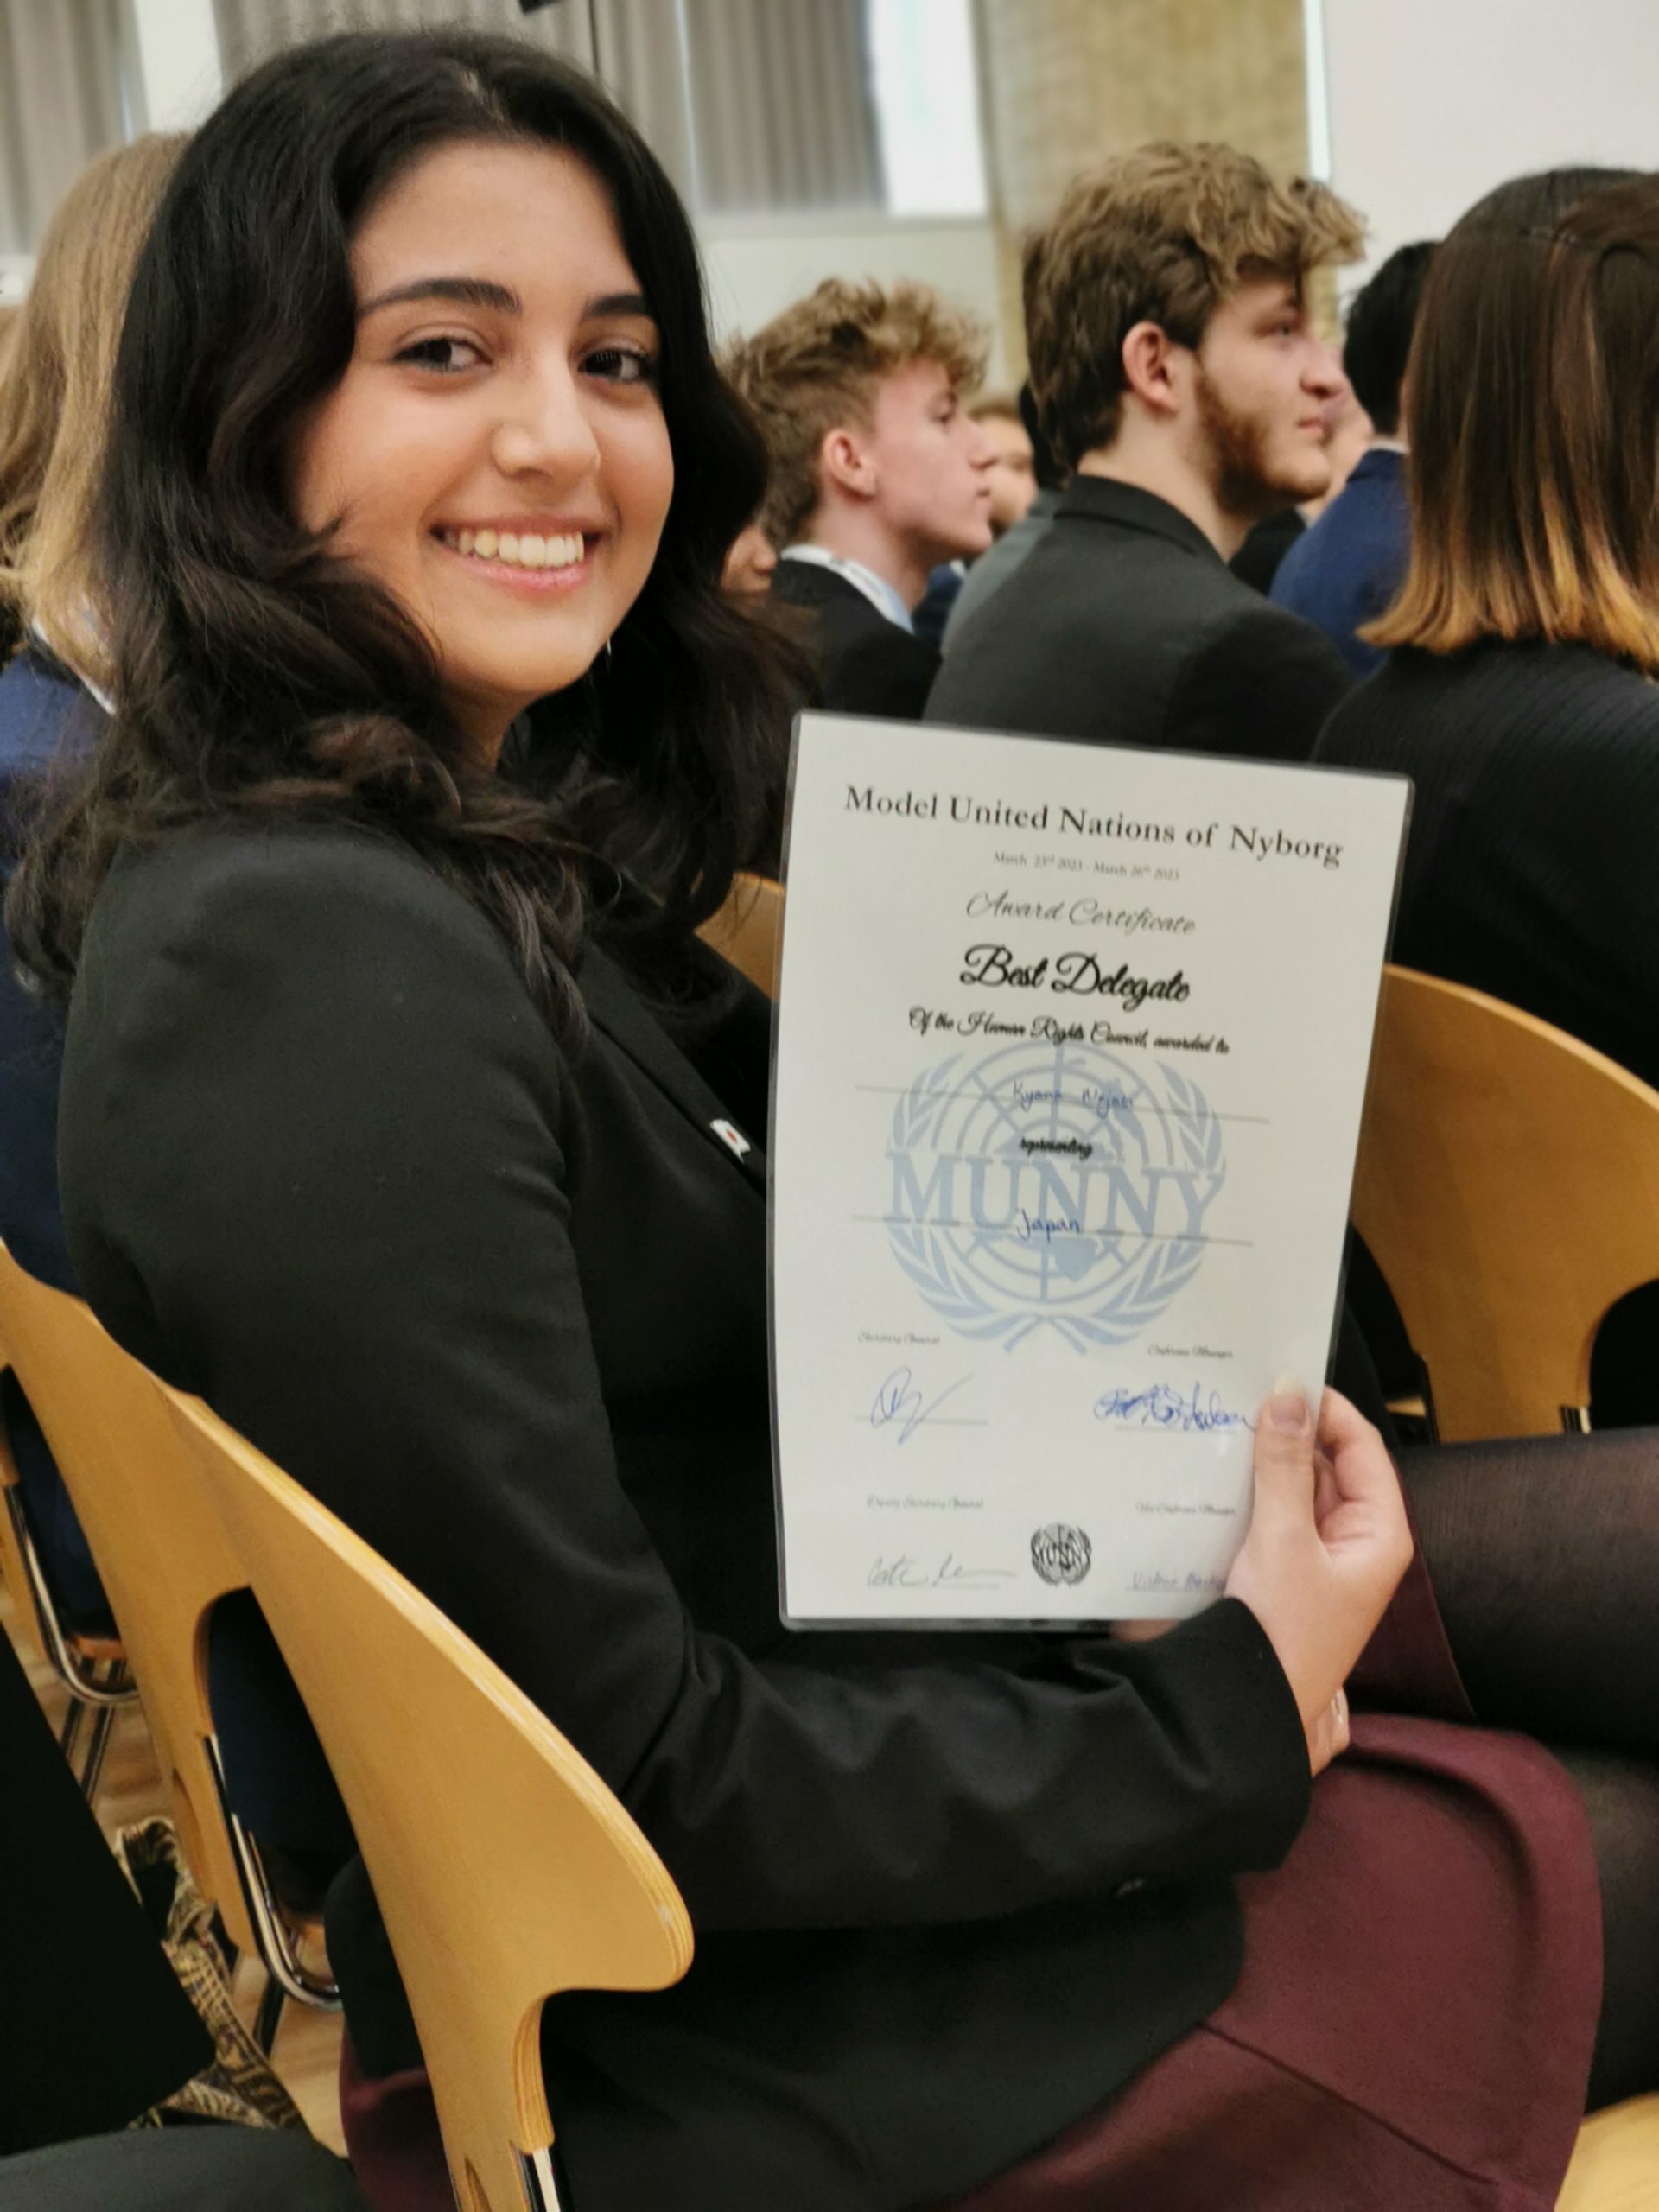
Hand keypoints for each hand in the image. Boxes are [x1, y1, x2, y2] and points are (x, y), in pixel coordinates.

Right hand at [1224, 1385, 1411, 1775]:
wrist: (1250, 1707)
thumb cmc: (1284, 1634)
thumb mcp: (1283, 1538)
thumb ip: (1283, 1465)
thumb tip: (1289, 1394)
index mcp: (1378, 1531)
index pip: (1361, 1446)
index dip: (1325, 1408)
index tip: (1279, 1377)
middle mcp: (1354, 1540)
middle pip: (1327, 1464)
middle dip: (1288, 1432)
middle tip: (1239, 1398)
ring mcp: (1319, 1557)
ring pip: (1294, 1488)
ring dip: (1262, 1463)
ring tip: (1220, 1430)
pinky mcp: (1284, 1572)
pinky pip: (1270, 1516)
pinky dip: (1247, 1494)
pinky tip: (1212, 1478)